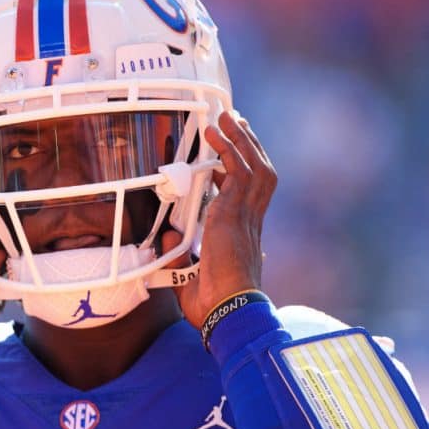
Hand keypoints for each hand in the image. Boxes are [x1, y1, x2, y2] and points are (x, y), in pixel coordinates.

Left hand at [166, 111, 276, 328]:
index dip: (242, 169)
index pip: (250, 193)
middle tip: (235, 121)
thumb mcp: (188, 275)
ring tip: (228, 116)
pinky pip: (239, 171)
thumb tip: (167, 236)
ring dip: (241, 138)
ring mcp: (246, 215)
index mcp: (244, 234)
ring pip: (254, 166)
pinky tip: (216, 132)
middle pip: (260, 172)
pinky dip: (228, 148)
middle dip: (249, 145)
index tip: (230, 152)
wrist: (229, 312)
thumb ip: (178, 255)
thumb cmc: (213, 304)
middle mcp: (250, 221)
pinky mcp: (235, 213)